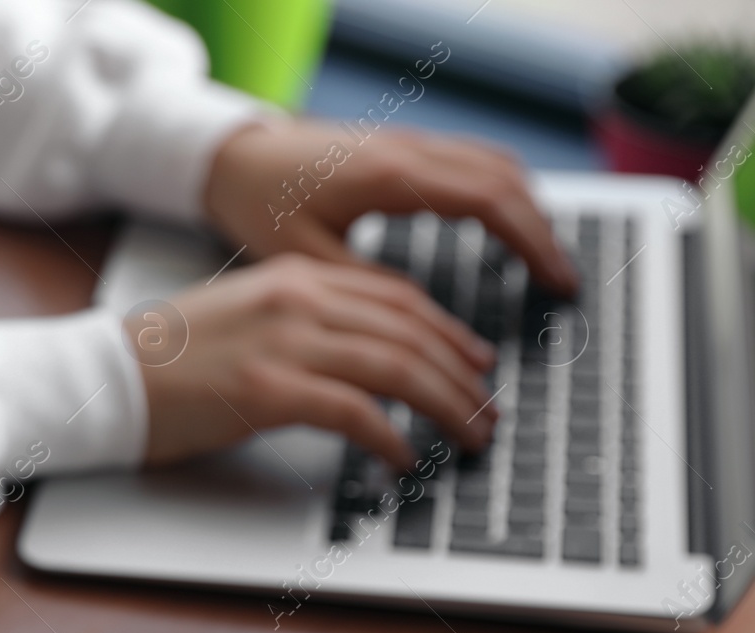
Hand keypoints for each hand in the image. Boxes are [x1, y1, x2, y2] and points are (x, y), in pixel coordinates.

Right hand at [133, 254, 496, 466]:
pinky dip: (390, 437)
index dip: (449, 332)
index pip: (397, 297)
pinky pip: (355, 413)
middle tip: (489, 410)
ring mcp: (284, 344)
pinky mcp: (268, 391)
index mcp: (294, 278)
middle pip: (410, 330)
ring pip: (397, 367)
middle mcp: (298, 301)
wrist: (105, 376)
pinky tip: (404, 458)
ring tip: (470, 437)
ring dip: (446, 406)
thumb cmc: (167, 360)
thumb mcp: (244, 317)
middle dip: (462, 374)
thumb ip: (303, 323)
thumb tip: (359, 357)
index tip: (475, 362)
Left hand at [204, 119, 578, 293]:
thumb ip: (367, 287)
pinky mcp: (403, 149)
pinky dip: (502, 192)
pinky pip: (472, 162)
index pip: (490, 200)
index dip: (533, 242)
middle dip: (542, 231)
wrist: (232, 157)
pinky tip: (504, 228)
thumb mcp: (307, 258)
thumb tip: (423, 325)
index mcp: (391, 175)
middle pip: (506, 180)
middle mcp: (409, 150)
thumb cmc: (259, 204)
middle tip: (563, 283)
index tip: (557, 281)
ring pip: (495, 164)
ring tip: (543, 261)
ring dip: (527, 208)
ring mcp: (409, 143)